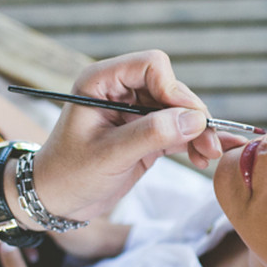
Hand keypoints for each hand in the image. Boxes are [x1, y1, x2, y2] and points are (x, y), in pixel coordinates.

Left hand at [30, 50, 231, 220]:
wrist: (56, 201)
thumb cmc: (69, 174)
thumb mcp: (109, 155)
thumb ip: (150, 134)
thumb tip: (194, 120)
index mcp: (101, 82)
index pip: (151, 65)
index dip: (173, 89)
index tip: (187, 120)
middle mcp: (120, 90)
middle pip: (171, 88)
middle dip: (193, 115)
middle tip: (210, 145)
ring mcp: (135, 111)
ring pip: (180, 109)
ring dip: (198, 130)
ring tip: (208, 155)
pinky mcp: (146, 132)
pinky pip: (178, 129)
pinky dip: (193, 141)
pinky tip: (206, 156)